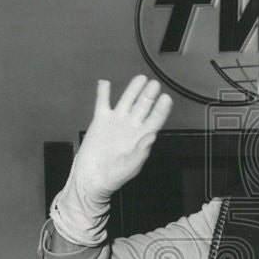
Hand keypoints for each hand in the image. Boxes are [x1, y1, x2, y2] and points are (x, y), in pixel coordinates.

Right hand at [49, 75, 172, 246]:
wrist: (91, 179)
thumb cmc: (114, 176)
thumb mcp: (131, 165)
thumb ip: (142, 150)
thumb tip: (152, 135)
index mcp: (142, 137)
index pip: (156, 119)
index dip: (162, 109)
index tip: (166, 98)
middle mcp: (132, 126)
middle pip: (143, 106)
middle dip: (149, 95)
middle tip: (154, 84)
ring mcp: (117, 122)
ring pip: (127, 100)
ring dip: (133, 89)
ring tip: (141, 78)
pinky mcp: (100, 121)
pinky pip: (103, 103)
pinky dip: (103, 93)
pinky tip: (105, 83)